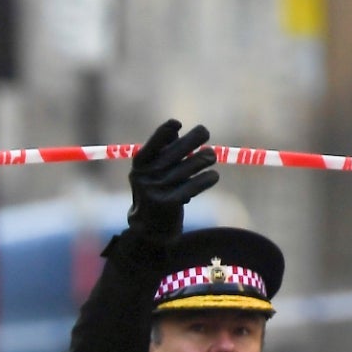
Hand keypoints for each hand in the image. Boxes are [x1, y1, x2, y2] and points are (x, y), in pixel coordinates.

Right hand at [127, 118, 217, 235]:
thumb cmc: (156, 189)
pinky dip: (210, 177)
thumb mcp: (151, 169)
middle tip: (205, 134)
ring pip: (196, 162)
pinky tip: (212, 176)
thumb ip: (162, 148)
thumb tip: (176, 127)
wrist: (150, 227)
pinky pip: (200, 182)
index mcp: (140, 162)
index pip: (156, 138)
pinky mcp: (170, 202)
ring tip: (210, 157)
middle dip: (199, 135)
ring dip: (208, 157)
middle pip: (182, 145)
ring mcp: (158, 188)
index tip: (178, 124)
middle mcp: (147, 174)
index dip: (169, 127)